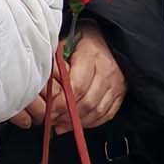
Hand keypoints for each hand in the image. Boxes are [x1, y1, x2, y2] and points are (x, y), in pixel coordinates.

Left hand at [13, 31, 127, 131]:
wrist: (111, 38)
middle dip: (67, 116)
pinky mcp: (121, 93)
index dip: (61, 102)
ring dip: (78, 122)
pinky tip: (78, 124)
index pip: (76, 87)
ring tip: (62, 125)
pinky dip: (92, 122)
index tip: (48, 109)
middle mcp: (107, 70)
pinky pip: (107, 114)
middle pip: (87, 102)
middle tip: (52, 120)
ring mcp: (117, 83)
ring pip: (98, 111)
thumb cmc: (84, 39)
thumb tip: (42, 80)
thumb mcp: (67, 41)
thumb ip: (55, 60)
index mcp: (91, 55)